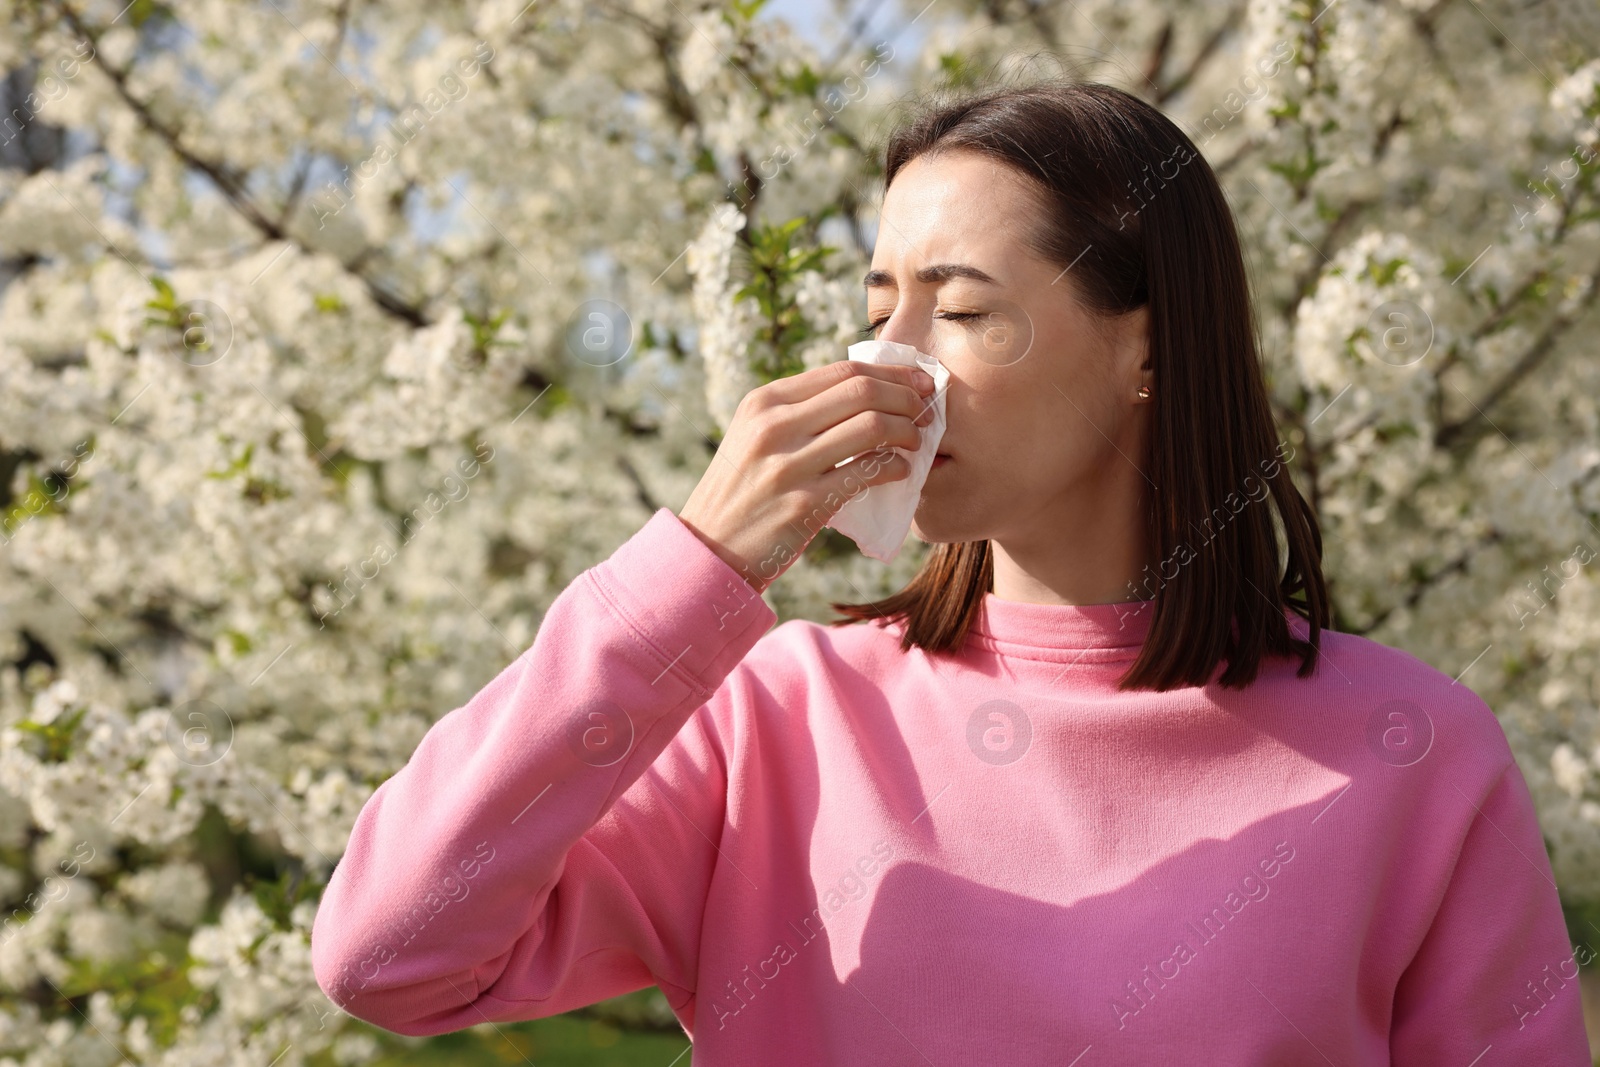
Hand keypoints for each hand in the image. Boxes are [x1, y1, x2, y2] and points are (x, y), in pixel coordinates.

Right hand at [678, 360, 936, 592]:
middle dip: (906, 397)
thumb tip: (868, 389)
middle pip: (862, 391)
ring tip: (914, 442)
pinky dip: (895, 467)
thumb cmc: (742, 490)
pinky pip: (868, 472)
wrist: (711, 548)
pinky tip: (899, 471)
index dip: (892, 373)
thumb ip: (799, 410)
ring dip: (907, 431)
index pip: (843, 370)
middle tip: (924, 411)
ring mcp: (788, 465)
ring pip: (871, 426)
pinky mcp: (804, 504)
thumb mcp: (754, 435)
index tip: (918, 382)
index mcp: (764, 402)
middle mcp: (773, 426)